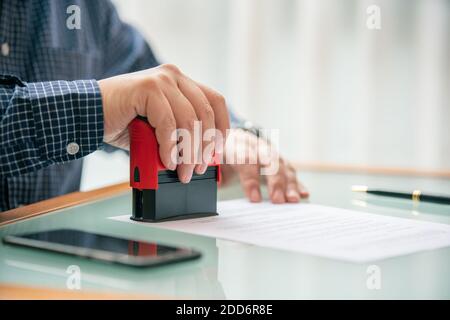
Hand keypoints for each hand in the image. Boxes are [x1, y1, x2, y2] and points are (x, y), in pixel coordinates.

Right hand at [98, 64, 229, 182]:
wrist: (88, 114)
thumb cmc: (123, 123)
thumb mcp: (160, 131)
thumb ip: (181, 137)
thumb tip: (202, 159)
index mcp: (182, 83)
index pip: (215, 102)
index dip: (222, 129)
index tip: (218, 152)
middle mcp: (174, 76)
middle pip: (206, 113)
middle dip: (206, 146)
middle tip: (199, 169)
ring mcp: (162, 80)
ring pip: (190, 120)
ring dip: (189, 152)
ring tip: (183, 172)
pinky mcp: (148, 88)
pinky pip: (168, 124)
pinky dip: (170, 147)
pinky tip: (167, 161)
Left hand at [220, 129, 308, 202]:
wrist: (231, 138)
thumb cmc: (220, 154)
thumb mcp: (212, 160)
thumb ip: (214, 171)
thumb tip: (216, 183)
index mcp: (237, 144)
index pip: (246, 159)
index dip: (251, 179)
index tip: (254, 199)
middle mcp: (257, 145)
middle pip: (269, 161)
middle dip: (275, 181)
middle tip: (277, 200)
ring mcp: (270, 152)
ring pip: (283, 165)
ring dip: (289, 183)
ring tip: (293, 200)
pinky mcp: (280, 161)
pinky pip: (290, 171)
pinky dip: (298, 183)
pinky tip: (304, 194)